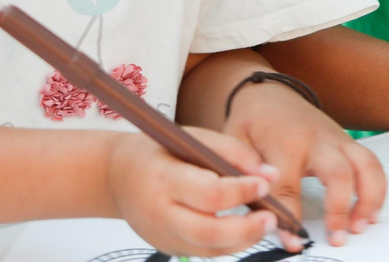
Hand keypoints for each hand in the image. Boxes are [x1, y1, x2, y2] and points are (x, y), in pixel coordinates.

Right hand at [106, 128, 277, 256]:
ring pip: (207, 249)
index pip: (208, 193)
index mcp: (163, 179)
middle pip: (207, 231)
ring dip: (242, 241)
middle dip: (245, 229)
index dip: (240, 191)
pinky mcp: (167, 247)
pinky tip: (245, 230)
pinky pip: (202, 252)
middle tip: (272, 219)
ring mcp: (161, 236)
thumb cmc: (158, 152)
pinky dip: (228, 245)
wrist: (116, 177)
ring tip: (265, 225)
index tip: (263, 184)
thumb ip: (232, 152)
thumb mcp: (192, 137)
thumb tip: (268, 174)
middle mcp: (159, 213)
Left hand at [225, 80, 385, 249]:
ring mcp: (337, 139)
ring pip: (366, 165)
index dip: (292, 219)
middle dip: (340, 209)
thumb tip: (258, 204)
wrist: (272, 94)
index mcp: (286, 142)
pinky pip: (372, 164)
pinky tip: (371, 212)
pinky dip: (377, 188)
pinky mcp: (348, 143)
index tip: (294, 244)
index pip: (289, 187)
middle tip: (338, 239)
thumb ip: (244, 173)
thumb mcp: (234, 143)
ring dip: (369, 198)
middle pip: (339, 173)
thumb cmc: (253, 123)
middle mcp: (318, 140)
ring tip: (361, 227)